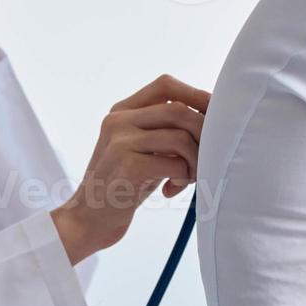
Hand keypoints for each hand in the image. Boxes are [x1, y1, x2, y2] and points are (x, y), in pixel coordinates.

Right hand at [51, 74, 211, 264]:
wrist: (89, 220)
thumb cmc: (123, 186)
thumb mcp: (139, 149)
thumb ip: (163, 130)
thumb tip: (210, 117)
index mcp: (122, 111)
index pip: (165, 85)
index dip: (196, 95)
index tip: (215, 114)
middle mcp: (118, 120)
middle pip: (179, 110)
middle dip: (203, 135)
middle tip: (207, 159)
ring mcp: (120, 141)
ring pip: (181, 137)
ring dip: (195, 162)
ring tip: (187, 179)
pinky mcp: (127, 164)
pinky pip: (175, 163)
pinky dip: (183, 178)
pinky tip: (171, 190)